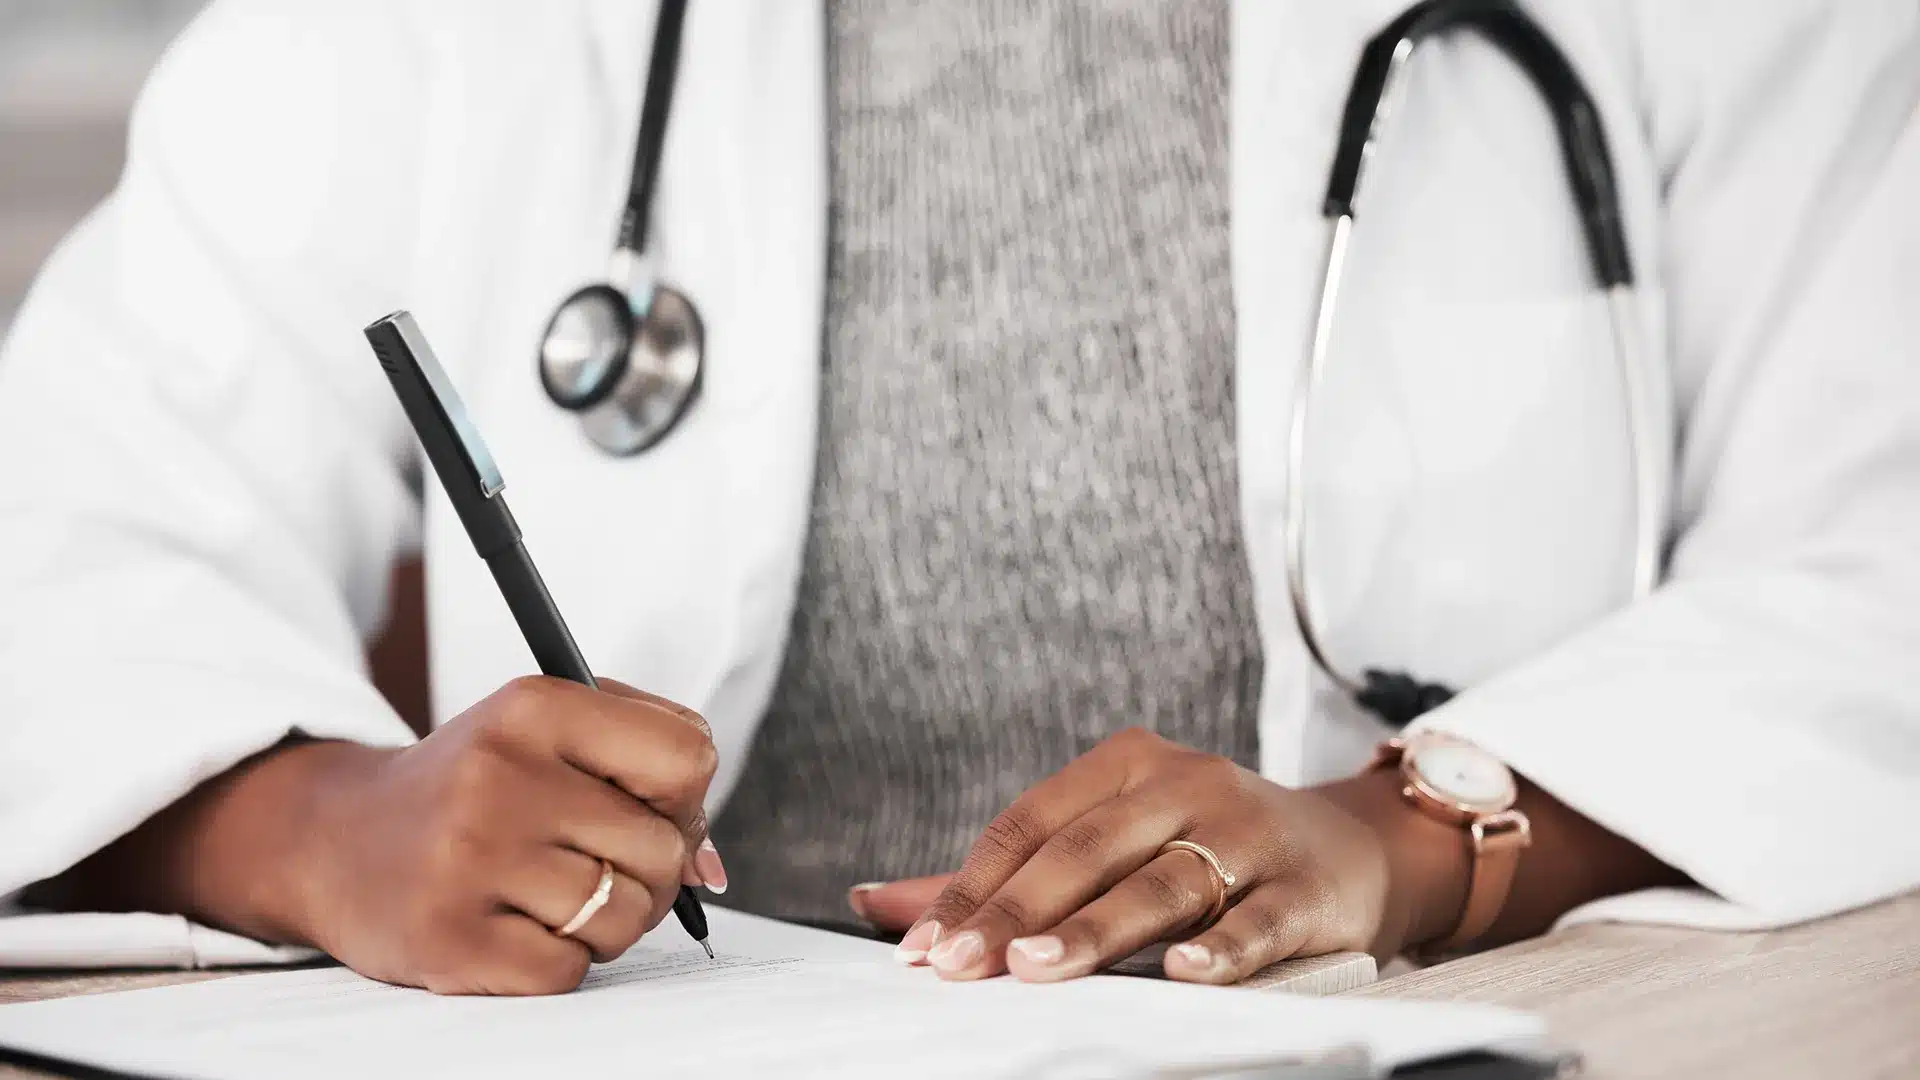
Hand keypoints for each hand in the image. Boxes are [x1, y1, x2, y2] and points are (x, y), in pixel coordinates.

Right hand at [292, 676, 723, 993]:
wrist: (336, 839)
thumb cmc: (471, 788)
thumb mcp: (545, 737)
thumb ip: (648, 771)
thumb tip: (710, 868)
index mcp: (533, 708)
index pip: (687, 756)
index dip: (686, 797)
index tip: (652, 809)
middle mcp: (498, 775)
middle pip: (661, 847)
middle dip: (647, 869)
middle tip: (595, 862)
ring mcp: (470, 859)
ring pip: (623, 914)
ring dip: (607, 921)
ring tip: (553, 895)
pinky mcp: (450, 939)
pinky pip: (570, 970)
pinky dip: (560, 961)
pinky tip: (515, 927)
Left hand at [880, 728, 1453, 984]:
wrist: (1352, 848)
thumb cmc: (1208, 845)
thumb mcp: (1112, 839)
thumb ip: (1003, 878)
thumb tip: (877, 903)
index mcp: (1127, 766)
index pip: (1030, 822)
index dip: (969, 883)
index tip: (917, 944)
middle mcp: (1184, 785)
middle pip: (1084, 850)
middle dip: (1014, 912)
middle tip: (957, 963)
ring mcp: (1246, 831)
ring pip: (1160, 882)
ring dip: (1095, 928)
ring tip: (1038, 968)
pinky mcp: (1304, 886)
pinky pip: (1256, 917)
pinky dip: (1221, 946)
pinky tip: (1183, 973)